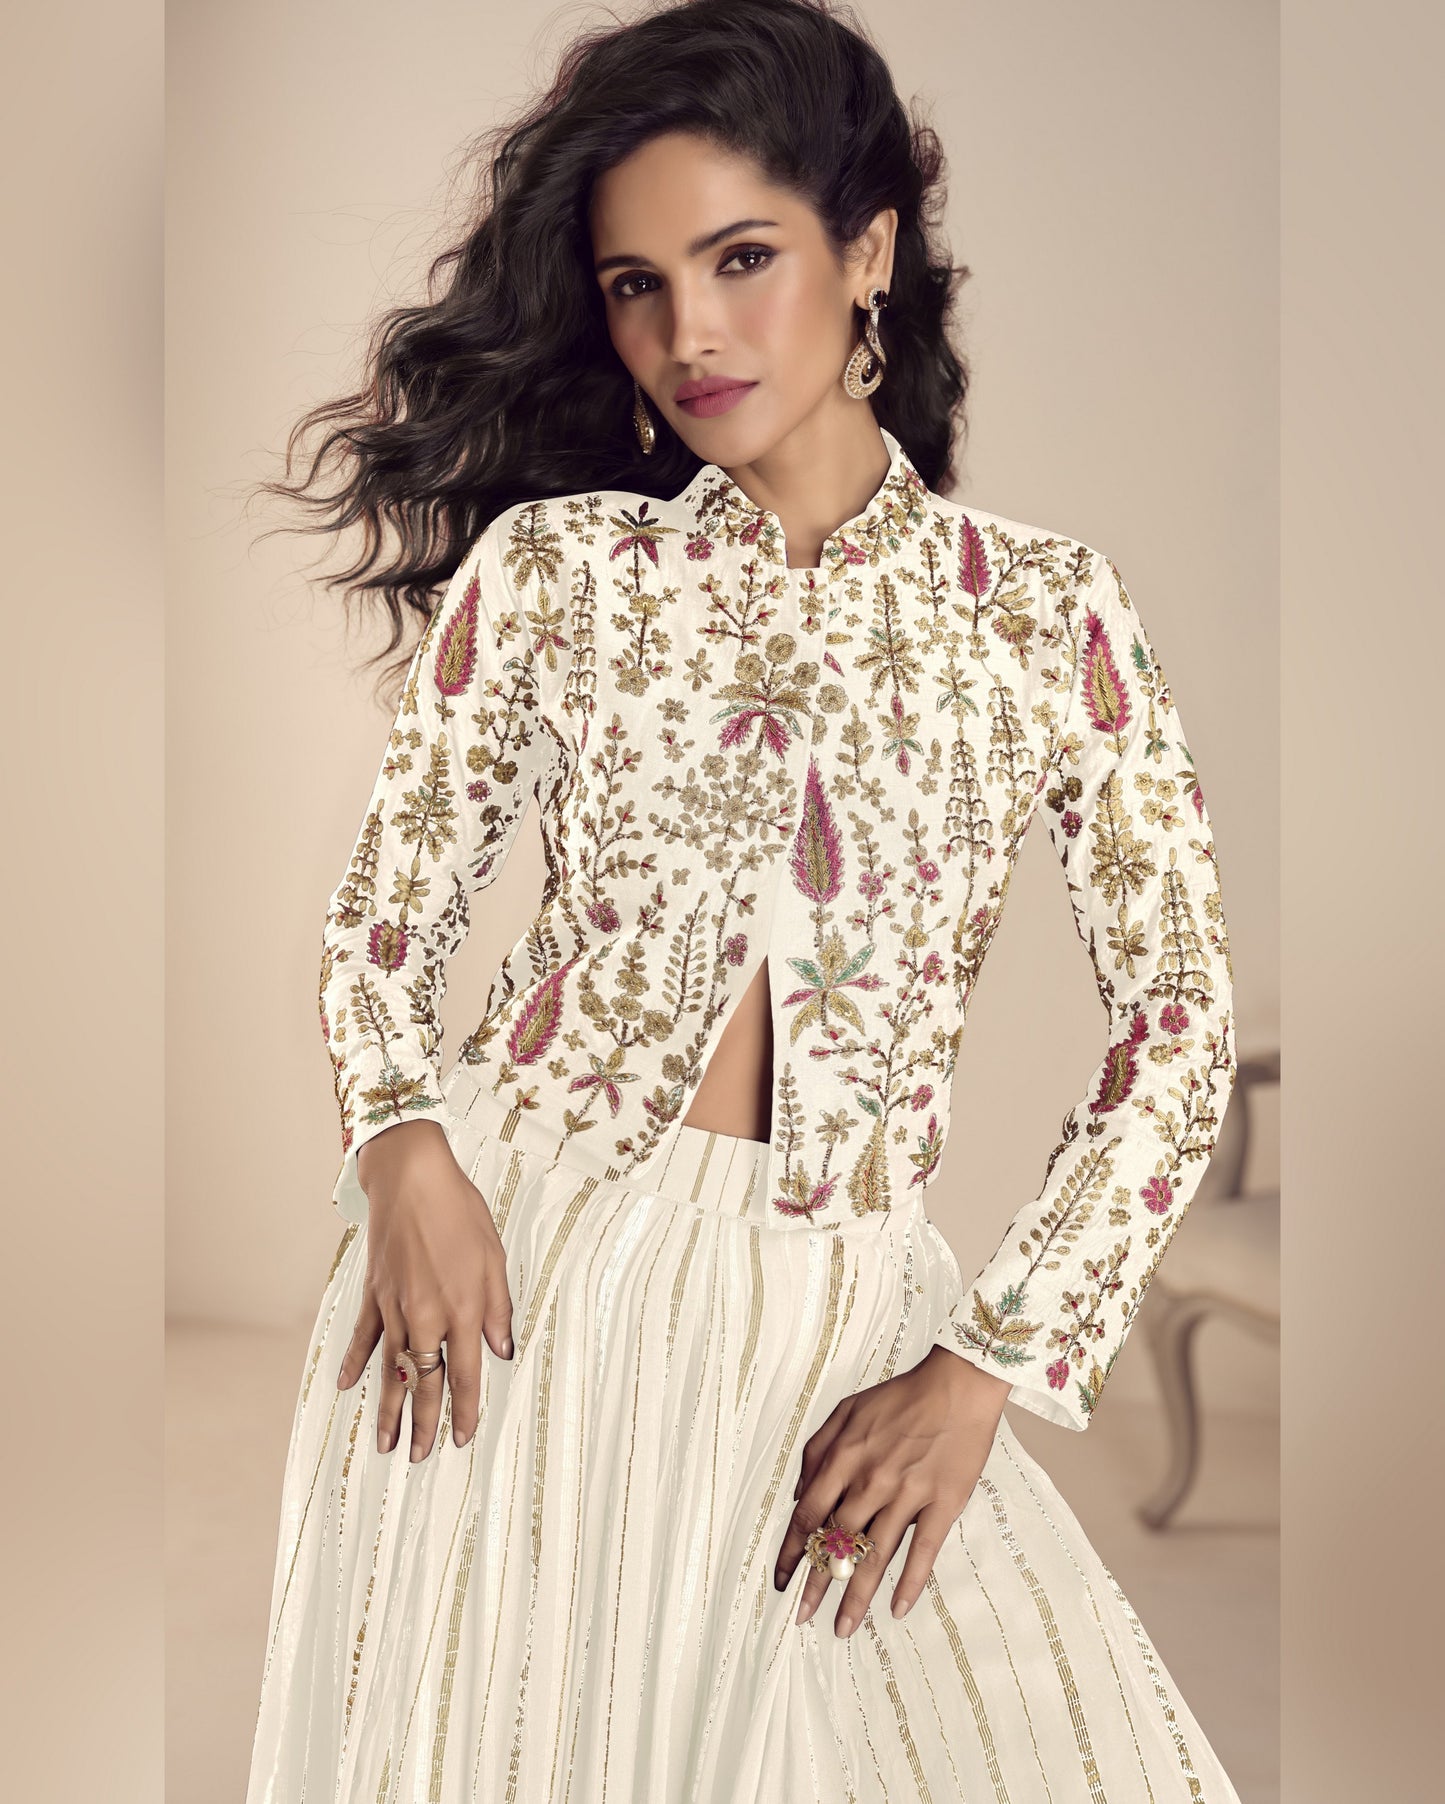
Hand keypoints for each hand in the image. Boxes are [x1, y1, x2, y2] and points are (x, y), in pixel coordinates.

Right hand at [334, 1119, 514, 1459]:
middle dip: (422, 1424)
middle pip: (424, 1383)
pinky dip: (356, 1363)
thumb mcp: (495, 1258)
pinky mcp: (373, 1294)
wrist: (412, 1178)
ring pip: (390, 1370)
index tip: (462, 1438)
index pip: (465, 1375)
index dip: (465, 1410)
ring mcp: (394, 1308)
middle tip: (418, 1457)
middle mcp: (426, 1317)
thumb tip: (502, 1351)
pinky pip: (364, 1337)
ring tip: (384, 1444)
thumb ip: (499, 1309)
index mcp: (462, 1310)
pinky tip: (347, 1386)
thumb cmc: (459, 1212)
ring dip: (387, 1409)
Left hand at [773, 1346, 1010, 1634]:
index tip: (782, 1580)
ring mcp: (909, 1494)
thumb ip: (817, 1451)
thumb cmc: (901, 1396)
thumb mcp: (847, 1411)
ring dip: (856, 1596)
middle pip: (838, 1543)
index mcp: (844, 1456)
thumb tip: (799, 1494)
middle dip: (817, 1584)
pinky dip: (909, 1583)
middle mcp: (872, 1479)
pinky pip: (923, 1551)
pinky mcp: (944, 1503)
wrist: (958, 1386)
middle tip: (802, 1617)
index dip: (792, 1551)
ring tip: (842, 1628)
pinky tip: (897, 1609)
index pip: (809, 1515)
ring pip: (876, 1556)